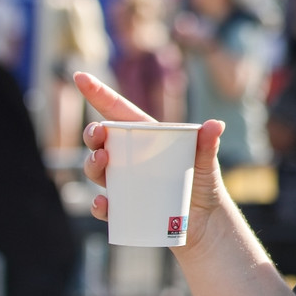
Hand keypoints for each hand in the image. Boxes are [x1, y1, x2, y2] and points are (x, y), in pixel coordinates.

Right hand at [74, 72, 226, 248]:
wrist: (205, 221)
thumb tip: (216, 125)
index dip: (97, 93)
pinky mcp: (124, 207)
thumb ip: (208, 144)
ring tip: (102, 160)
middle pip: (101, 140)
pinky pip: (106, 206)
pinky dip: (101, 206)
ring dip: (92, 164)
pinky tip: (105, 204)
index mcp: (146, 137)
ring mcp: (124, 182)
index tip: (79, 75)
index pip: (118, 112)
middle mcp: (130, 157)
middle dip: (92, 134)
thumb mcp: (207, 162)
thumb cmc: (204, 183)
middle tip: (97, 134)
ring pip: (97, 170)